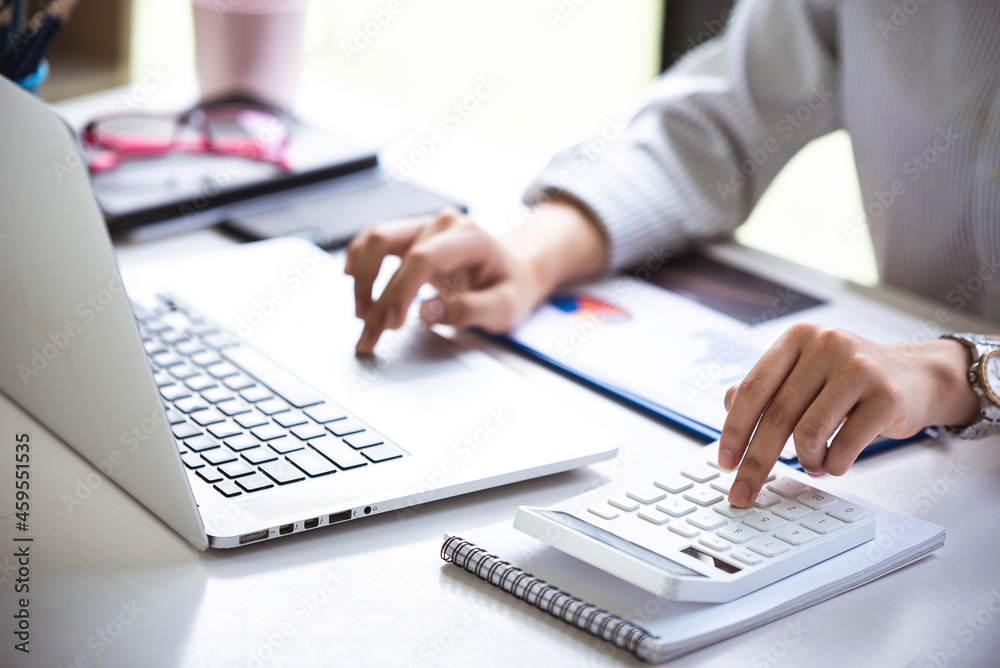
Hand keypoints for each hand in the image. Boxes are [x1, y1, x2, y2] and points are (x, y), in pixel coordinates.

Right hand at [345, 200, 608, 355]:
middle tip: (371, 334)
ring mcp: (425, 226)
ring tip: (362, 316)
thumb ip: (468, 311)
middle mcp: (444, 225)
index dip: (399, 291)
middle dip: (376, 296)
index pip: (422, 258)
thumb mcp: (504, 308)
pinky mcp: (412, 234)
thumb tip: (426, 311)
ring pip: (376, 239)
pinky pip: (375, 239)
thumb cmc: (510, 289)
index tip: (390, 323)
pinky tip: (351, 278)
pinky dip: (359, 258)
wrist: (515, 271)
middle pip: (391, 249)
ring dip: (362, 278)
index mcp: (470, 238)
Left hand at [718, 323, 978, 506]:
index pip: (753, 388)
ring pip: (808, 432)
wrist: (916, 377)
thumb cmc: (850, 380)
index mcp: (798, 337)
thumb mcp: (805, 372)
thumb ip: (768, 387)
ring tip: (813, 463)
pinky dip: (833, 465)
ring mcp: (859, 368)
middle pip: (777, 415)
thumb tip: (727, 408)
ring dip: (805, 460)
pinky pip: (844, 446)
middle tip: (744, 492)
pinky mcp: (886, 396)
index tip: (724, 463)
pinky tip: (835, 463)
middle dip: (756, 462)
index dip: (734, 429)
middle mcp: (826, 345)